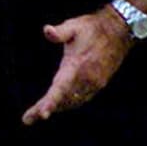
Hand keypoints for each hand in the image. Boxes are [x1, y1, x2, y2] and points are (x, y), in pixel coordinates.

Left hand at [21, 7, 130, 125]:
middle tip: (27, 119)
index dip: (50, 102)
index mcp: (77, 66)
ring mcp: (94, 83)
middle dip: (45, 109)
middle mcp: (86, 78)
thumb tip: (47, 30)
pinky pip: (82, 99)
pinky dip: (69, 104)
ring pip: (72, 102)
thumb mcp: (74, 26)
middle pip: (63, 100)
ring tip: (37, 114)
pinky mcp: (99, 84)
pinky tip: (59, 106)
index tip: (41, 115)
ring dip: (56, 108)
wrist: (119, 31)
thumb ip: (60, 32)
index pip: (61, 88)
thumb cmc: (92, 28)